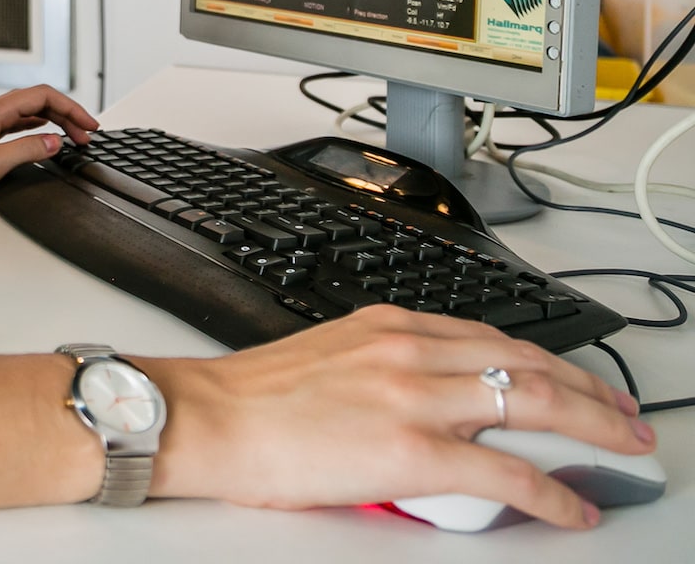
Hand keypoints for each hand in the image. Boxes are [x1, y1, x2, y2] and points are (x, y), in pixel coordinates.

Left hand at [0, 86, 98, 204]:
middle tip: (87, 134)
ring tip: (73, 137)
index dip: (71, 108)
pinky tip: (45, 137)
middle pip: (39, 101)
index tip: (88, 125)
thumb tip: (54, 142)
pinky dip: (38, 128)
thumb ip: (26, 150)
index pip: (43, 96)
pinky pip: (19, 123)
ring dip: (54, 121)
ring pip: (30, 112)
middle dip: (67, 115)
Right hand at [141, 305, 654, 528]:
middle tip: (626, 417)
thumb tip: (425, 407)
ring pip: (535, 403)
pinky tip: (570, 506)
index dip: (549, 362)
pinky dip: (551, 492)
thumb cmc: (250, 401)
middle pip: (530, 364)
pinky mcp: (413, 450)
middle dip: (593, 393)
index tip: (575, 381)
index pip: (493, 337)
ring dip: (594, 429)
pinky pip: (507, 471)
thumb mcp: (328, 360)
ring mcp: (414, 397)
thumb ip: (383, 370)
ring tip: (622, 449)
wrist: (207, 420)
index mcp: (386, 326)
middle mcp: (408, 350)